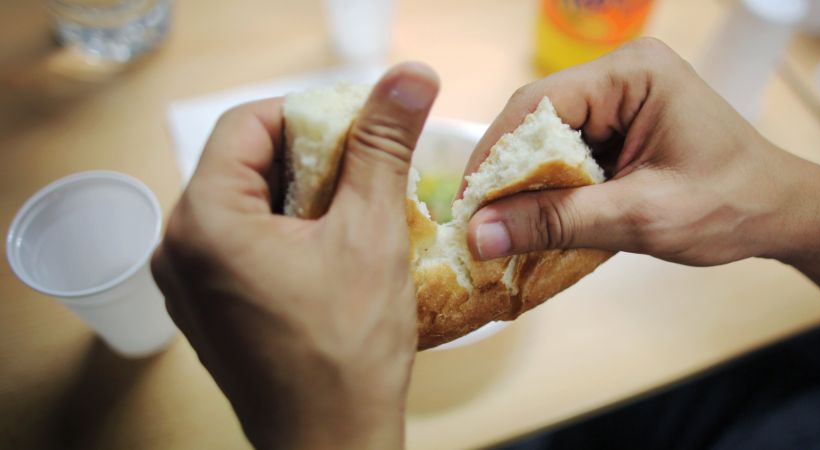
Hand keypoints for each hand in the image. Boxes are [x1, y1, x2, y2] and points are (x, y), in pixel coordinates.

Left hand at [151, 63, 439, 448]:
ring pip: (243, 201)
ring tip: (353, 215)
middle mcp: (176, 247)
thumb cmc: (346, 353)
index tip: (359, 133)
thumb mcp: (371, 234)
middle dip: (308, 157)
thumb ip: (382, 145)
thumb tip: (409, 77)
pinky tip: (328, 252)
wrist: (329, 445)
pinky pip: (239, 242)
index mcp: (203, 221)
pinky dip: (284, 231)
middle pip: (241, 161)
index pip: (247, 122)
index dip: (309, 115)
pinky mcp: (205, 307)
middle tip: (364, 176)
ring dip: (300, 195)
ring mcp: (184, 282)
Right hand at [463, 38, 819, 342]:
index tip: (467, 206)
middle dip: (507, 173)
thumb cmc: (728, 207)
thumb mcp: (639, 217)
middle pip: (537, 119)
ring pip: (547, 138)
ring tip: (500, 227)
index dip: (495, 156)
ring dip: (526, 184)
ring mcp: (620, 98)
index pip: (538, 105)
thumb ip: (557, 222)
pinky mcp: (620, 124)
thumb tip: (477, 234)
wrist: (781, 214)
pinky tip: (537, 219)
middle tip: (478, 224)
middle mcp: (620, 74)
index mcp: (631, 74)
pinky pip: (568, 152)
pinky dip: (550, 188)